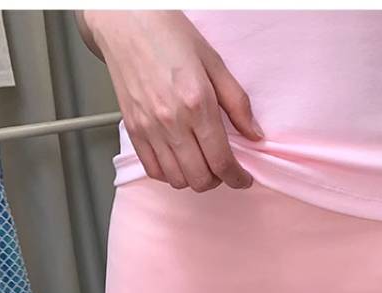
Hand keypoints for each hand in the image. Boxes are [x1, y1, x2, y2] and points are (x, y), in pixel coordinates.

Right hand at [85, 10, 263, 191]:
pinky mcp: (134, 131)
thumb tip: (255, 134)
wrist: (127, 23)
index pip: (222, 161)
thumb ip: (237, 103)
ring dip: (194, 179)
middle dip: (217, 180)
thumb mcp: (214, 63)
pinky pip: (154, 171)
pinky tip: (179, 160)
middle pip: (200, 179)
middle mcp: (172, 121)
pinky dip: (170, 174)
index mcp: (197, 103)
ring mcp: (150, 129)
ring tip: (201, 164)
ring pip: (177, 180)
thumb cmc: (169, 36)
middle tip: (223, 169)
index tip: (243, 179)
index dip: (237, 178)